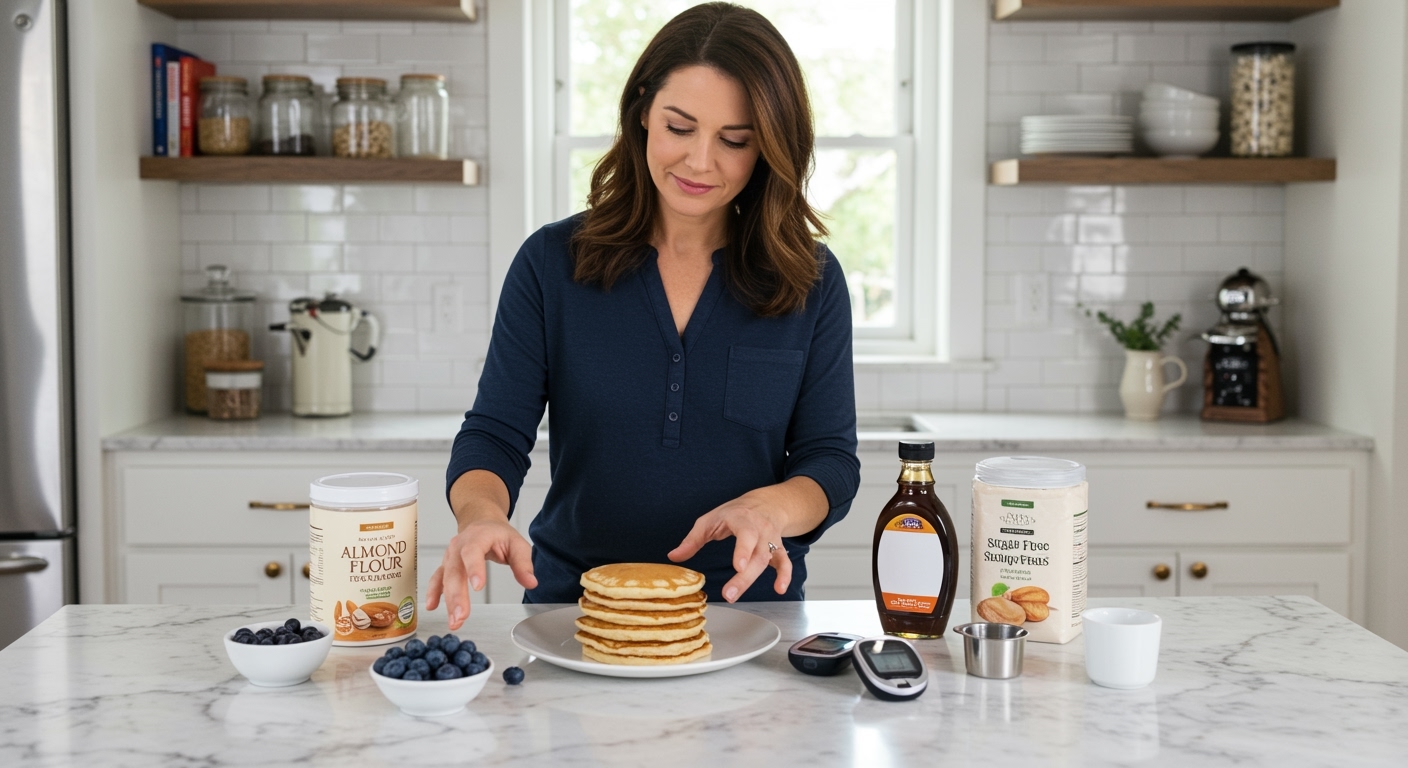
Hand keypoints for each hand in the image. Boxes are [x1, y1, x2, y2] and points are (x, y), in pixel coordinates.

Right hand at [426, 515, 536, 630]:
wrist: (481, 523)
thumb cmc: (498, 534)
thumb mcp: (517, 543)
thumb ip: (523, 563)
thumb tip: (531, 582)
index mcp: (477, 537)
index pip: (473, 552)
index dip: (474, 568)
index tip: (478, 586)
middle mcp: (459, 546)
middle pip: (455, 570)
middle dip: (457, 595)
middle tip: (461, 615)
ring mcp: (450, 556)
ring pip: (445, 578)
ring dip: (448, 601)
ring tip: (455, 621)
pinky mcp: (446, 565)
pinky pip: (437, 578)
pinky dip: (434, 592)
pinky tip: (432, 607)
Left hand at [668, 497, 791, 602]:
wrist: (765, 504)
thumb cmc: (734, 513)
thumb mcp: (711, 519)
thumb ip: (693, 539)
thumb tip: (673, 556)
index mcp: (743, 519)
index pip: (746, 534)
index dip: (743, 550)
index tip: (738, 566)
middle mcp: (760, 529)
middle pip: (756, 554)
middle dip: (744, 576)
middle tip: (729, 593)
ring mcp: (771, 540)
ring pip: (767, 560)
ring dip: (754, 580)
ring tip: (737, 595)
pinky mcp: (778, 549)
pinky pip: (785, 562)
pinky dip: (785, 575)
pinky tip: (779, 589)